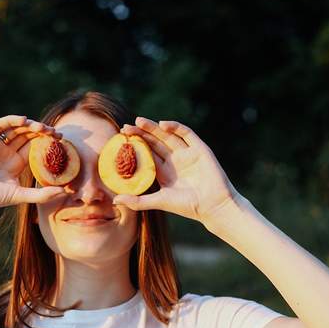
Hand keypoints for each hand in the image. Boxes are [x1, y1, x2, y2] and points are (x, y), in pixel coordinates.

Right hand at [0, 115, 68, 217]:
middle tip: (55, 132)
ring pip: (16, 128)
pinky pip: (0, 125)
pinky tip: (24, 121)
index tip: (61, 139)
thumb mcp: (21, 195)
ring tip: (42, 128)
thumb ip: (42, 194)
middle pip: (28, 135)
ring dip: (30, 125)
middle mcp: (7, 151)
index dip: (47, 141)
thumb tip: (66, 192)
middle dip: (42, 132)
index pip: (35, 146)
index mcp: (17, 162)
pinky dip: (12, 120)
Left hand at [114, 116, 240, 222]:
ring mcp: (187, 153)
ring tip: (139, 121)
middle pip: (154, 142)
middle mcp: (174, 160)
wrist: (213, 206)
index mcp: (164, 172)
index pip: (146, 154)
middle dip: (140, 134)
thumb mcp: (159, 202)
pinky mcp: (199, 149)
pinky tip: (162, 125)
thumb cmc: (187, 206)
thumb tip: (115, 200)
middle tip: (125, 128)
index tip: (121, 140)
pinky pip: (186, 134)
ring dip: (154, 128)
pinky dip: (175, 127)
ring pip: (167, 136)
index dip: (135, 146)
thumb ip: (138, 201)